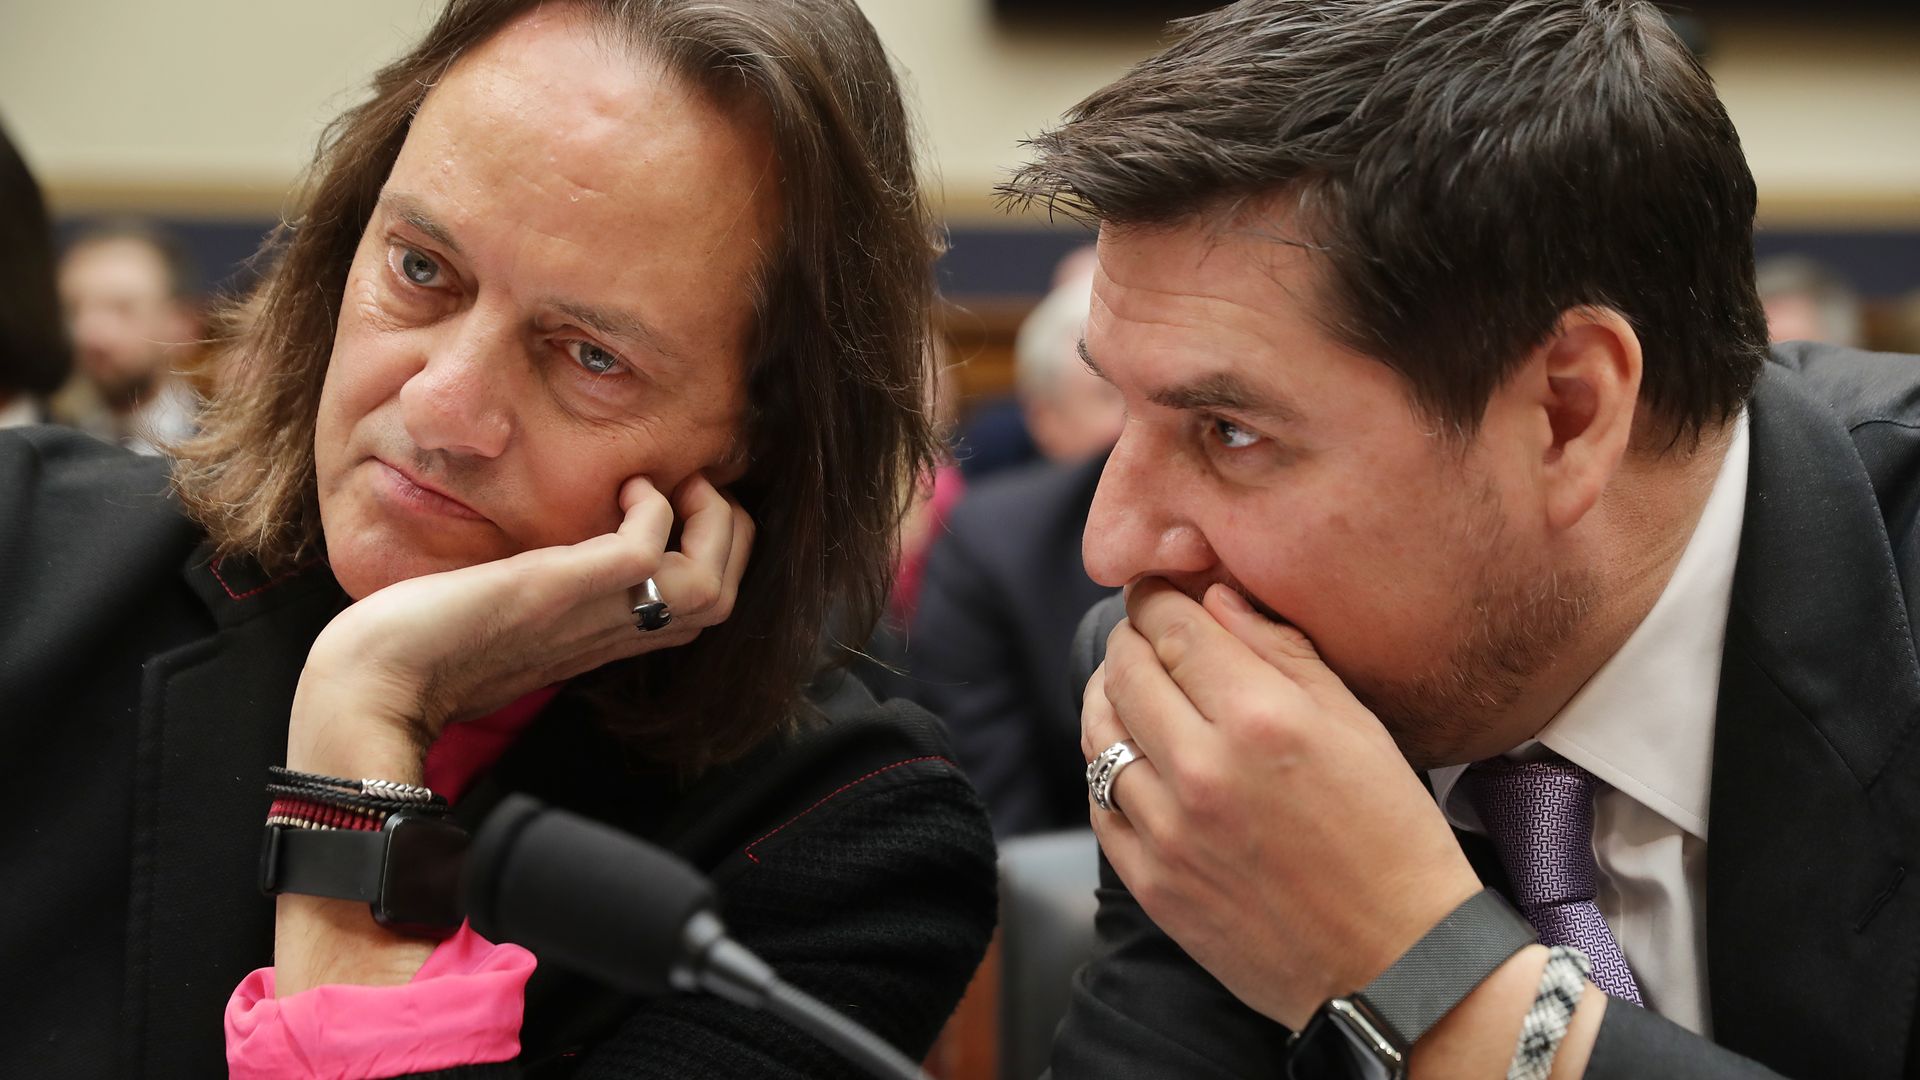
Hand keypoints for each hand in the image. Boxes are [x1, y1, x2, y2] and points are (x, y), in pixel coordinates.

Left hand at [271, 472, 750, 994]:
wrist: (370, 685)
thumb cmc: (417, 650)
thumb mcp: (501, 611)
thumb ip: (539, 592)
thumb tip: (545, 557)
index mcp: (601, 637)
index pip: (703, 606)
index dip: (712, 549)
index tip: (672, 505)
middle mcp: (610, 630)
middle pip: (725, 596)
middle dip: (729, 531)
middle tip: (684, 490)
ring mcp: (592, 612)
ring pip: (713, 586)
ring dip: (710, 521)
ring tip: (668, 488)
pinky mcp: (562, 589)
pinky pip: (650, 548)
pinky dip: (653, 506)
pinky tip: (621, 489)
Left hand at [1081, 578, 1479, 1028]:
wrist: (1396, 964)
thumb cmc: (1391, 836)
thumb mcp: (1356, 725)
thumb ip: (1282, 651)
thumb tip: (1217, 597)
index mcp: (1261, 718)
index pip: (1171, 627)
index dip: (1155, 596)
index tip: (1156, 590)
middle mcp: (1203, 769)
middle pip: (1124, 671)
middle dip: (1130, 640)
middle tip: (1146, 635)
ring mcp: (1168, 830)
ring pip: (1098, 733)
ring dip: (1109, 699)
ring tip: (1131, 690)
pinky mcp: (1152, 883)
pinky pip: (1099, 803)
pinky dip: (1108, 768)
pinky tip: (1133, 759)